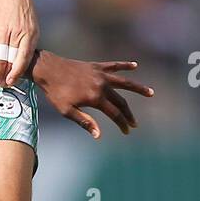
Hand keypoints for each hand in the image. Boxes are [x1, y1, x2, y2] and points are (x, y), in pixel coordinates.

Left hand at [0, 0, 37, 86]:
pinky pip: (31, 51)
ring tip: (13, 81)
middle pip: (16, 60)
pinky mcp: (35, 31)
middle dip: (10, 75)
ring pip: (26, 57)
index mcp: (5, 29)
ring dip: (20, 71)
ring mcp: (29, 32)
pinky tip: (20, 68)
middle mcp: (19, 32)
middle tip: (4, 85)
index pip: (2, 56)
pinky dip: (26, 61)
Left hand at [32, 53, 153, 137]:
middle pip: (121, 101)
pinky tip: (135, 66)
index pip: (114, 113)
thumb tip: (99, 135)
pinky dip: (125, 66)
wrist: (48, 70)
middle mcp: (102, 85)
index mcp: (95, 98)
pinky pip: (114, 66)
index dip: (122, 123)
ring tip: (151, 93)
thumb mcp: (67, 111)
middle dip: (129, 114)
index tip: (127, 131)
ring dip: (138, 88)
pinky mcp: (96, 66)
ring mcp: (100, 74)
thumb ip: (84, 121)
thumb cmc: (55, 93)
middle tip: (135, 123)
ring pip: (124, 82)